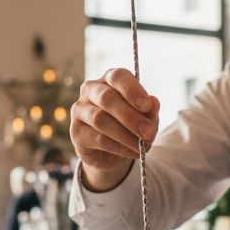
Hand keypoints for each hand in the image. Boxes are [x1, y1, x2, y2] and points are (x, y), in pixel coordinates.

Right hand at [70, 68, 159, 190]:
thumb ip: (150, 110)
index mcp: (109, 80)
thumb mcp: (145, 117)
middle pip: (107, 98)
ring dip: (125, 135)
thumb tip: (153, 103)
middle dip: (131, 117)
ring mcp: (80, 110)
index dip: (132, 90)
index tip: (147, 106)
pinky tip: (133, 152)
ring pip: (100, 120)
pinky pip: (98, 139)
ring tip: (142, 146)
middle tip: (147, 132)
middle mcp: (91, 90)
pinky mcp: (76, 132)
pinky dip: (119, 147)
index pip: (118, 77)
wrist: (111, 151)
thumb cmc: (129, 125)